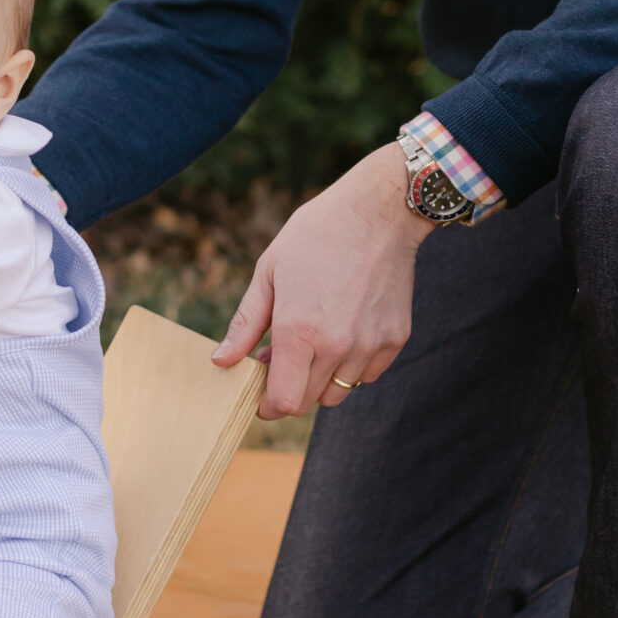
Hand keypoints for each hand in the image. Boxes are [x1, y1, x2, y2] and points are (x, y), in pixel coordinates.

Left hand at [211, 142, 422, 417]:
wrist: (378, 212)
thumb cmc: (315, 235)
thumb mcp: (268, 272)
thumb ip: (245, 323)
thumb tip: (221, 362)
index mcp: (300, 331)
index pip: (284, 403)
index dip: (268, 405)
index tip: (260, 393)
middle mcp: (338, 346)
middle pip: (309, 401)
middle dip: (289, 387)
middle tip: (280, 355)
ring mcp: (370, 345)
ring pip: (339, 390)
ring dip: (320, 377)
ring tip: (312, 338)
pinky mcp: (395, 339)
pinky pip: (367, 373)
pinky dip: (351, 364)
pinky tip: (342, 329)